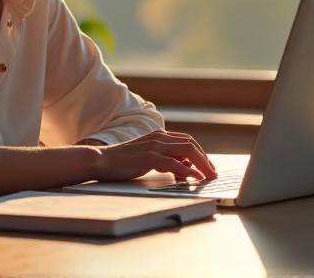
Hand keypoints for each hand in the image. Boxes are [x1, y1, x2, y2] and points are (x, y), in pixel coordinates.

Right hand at [91, 130, 216, 182]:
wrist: (100, 161)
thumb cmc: (122, 162)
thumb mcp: (147, 157)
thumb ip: (165, 159)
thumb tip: (185, 167)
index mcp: (159, 135)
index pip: (187, 141)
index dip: (201, 153)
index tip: (208, 166)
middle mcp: (159, 137)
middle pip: (191, 144)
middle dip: (205, 159)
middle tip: (213, 173)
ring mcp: (154, 146)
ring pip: (187, 151)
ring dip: (202, 164)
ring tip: (209, 176)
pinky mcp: (149, 157)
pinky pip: (175, 163)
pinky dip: (188, 170)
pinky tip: (195, 177)